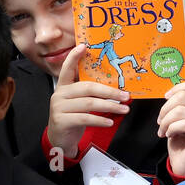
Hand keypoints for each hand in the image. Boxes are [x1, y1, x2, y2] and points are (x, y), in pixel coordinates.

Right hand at [48, 45, 128, 159]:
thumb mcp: (78, 102)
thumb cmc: (73, 117)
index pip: (67, 69)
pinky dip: (100, 119)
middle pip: (87, 88)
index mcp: (63, 86)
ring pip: (89, 103)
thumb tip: (117, 89)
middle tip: (126, 95)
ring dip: (110, 106)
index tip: (83, 46)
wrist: (59, 138)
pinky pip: (85, 118)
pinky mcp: (61, 120)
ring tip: (124, 109)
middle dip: (109, 91)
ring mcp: (58, 107)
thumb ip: (89, 94)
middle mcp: (59, 94)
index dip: (74, 57)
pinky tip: (110, 121)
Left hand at [159, 81, 184, 177]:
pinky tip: (170, 135)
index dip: (176, 89)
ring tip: (164, 130)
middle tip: (161, 122)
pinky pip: (184, 124)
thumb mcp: (178, 117)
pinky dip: (171, 129)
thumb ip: (180, 103)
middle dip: (165, 109)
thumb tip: (171, 93)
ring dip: (166, 121)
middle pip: (183, 97)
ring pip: (181, 111)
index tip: (166, 97)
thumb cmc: (181, 139)